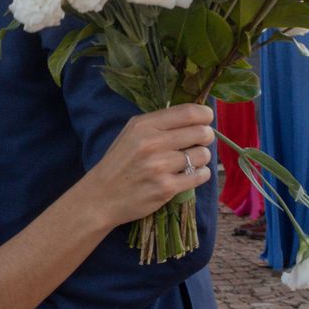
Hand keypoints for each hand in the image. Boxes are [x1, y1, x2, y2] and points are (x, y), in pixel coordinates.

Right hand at [78, 104, 216, 228]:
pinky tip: (190, 174)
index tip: (207, 119)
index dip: (205, 114)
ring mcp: (160, 166)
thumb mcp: (131, 133)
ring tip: (190, 160)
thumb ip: (159, 123)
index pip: (188, 112)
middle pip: (200, 133)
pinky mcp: (166, 188)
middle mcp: (152, 143)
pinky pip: (200, 175)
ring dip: (202, 158)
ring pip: (203, 155)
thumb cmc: (120, 162)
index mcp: (144, 125)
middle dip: (206, 136)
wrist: (101, 196)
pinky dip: (200, 174)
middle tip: (200, 142)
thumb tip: (196, 117)